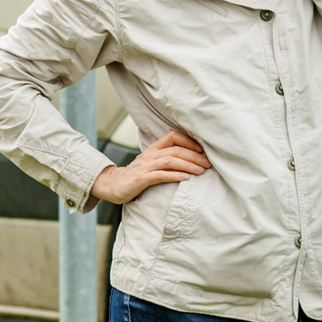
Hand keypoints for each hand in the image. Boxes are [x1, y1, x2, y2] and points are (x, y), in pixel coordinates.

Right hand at [91, 129, 209, 205]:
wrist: (113, 185)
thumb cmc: (136, 175)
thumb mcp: (151, 162)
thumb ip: (166, 157)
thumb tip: (189, 158)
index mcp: (154, 149)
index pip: (173, 136)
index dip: (189, 141)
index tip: (202, 150)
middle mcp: (150, 155)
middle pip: (176, 150)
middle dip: (195, 156)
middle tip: (208, 164)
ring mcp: (146, 167)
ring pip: (170, 161)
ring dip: (188, 165)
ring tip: (202, 171)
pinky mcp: (142, 179)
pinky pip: (160, 175)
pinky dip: (174, 176)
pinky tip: (186, 178)